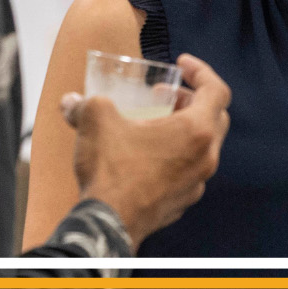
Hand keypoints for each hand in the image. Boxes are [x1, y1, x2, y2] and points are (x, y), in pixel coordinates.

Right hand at [62, 52, 230, 247]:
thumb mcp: (96, 120)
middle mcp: (206, 157)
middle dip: (191, 100)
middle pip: (214, 117)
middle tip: (165, 94)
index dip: (202, 71)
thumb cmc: (111, 170)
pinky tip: (145, 156)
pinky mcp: (182, 201)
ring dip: (182, 129)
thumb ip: (86, 103)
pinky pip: (187, 170)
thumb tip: (70, 101)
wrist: (109, 223)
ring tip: (151, 124)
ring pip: (202, 147)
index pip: (217, 90)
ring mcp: (196, 182)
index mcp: (196, 131)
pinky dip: (174, 155)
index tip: (182, 65)